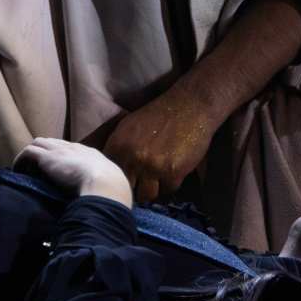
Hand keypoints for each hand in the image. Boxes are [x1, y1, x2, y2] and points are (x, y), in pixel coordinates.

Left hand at [13, 137, 132, 206]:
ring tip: (26, 169)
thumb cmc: (112, 192)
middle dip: (46, 152)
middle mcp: (76, 148)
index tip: (58, 170)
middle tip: (38, 168)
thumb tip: (104, 198)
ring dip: (32, 154)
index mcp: (92, 156)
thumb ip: (105, 189)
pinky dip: (21, 159)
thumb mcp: (112, 187)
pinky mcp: (48, 157)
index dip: (63, 157)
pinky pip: (28, 152)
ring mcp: (61, 151)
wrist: (106, 186)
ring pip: (40, 142)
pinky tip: (18, 170)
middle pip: (55, 142)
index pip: (73, 150)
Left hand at [102, 83, 222, 201]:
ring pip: (147, 195)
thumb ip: (118, 150)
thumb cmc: (159, 115)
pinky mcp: (173, 172)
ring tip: (161, 172)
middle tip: (146, 177)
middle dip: (137, 186)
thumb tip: (110, 174)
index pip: (112, 177)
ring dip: (155, 186)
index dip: (121, 180)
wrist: (189, 105)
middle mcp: (132, 158)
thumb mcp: (128, 127)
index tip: (131, 177)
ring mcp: (152, 166)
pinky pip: (168, 190)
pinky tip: (175, 167)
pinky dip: (172, 182)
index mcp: (118, 146)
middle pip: (128, 189)